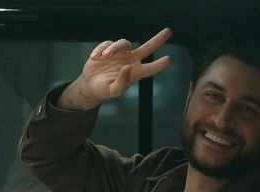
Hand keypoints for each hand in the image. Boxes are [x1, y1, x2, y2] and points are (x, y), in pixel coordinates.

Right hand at [58, 27, 172, 109]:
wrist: (90, 85)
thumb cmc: (104, 90)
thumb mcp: (113, 91)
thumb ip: (122, 82)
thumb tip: (128, 68)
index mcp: (134, 73)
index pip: (149, 68)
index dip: (159, 65)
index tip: (168, 59)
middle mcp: (131, 61)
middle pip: (147, 48)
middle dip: (158, 39)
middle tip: (169, 31)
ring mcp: (121, 54)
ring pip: (123, 43)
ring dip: (113, 49)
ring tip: (104, 57)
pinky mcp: (109, 48)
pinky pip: (107, 44)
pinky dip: (100, 50)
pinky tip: (94, 58)